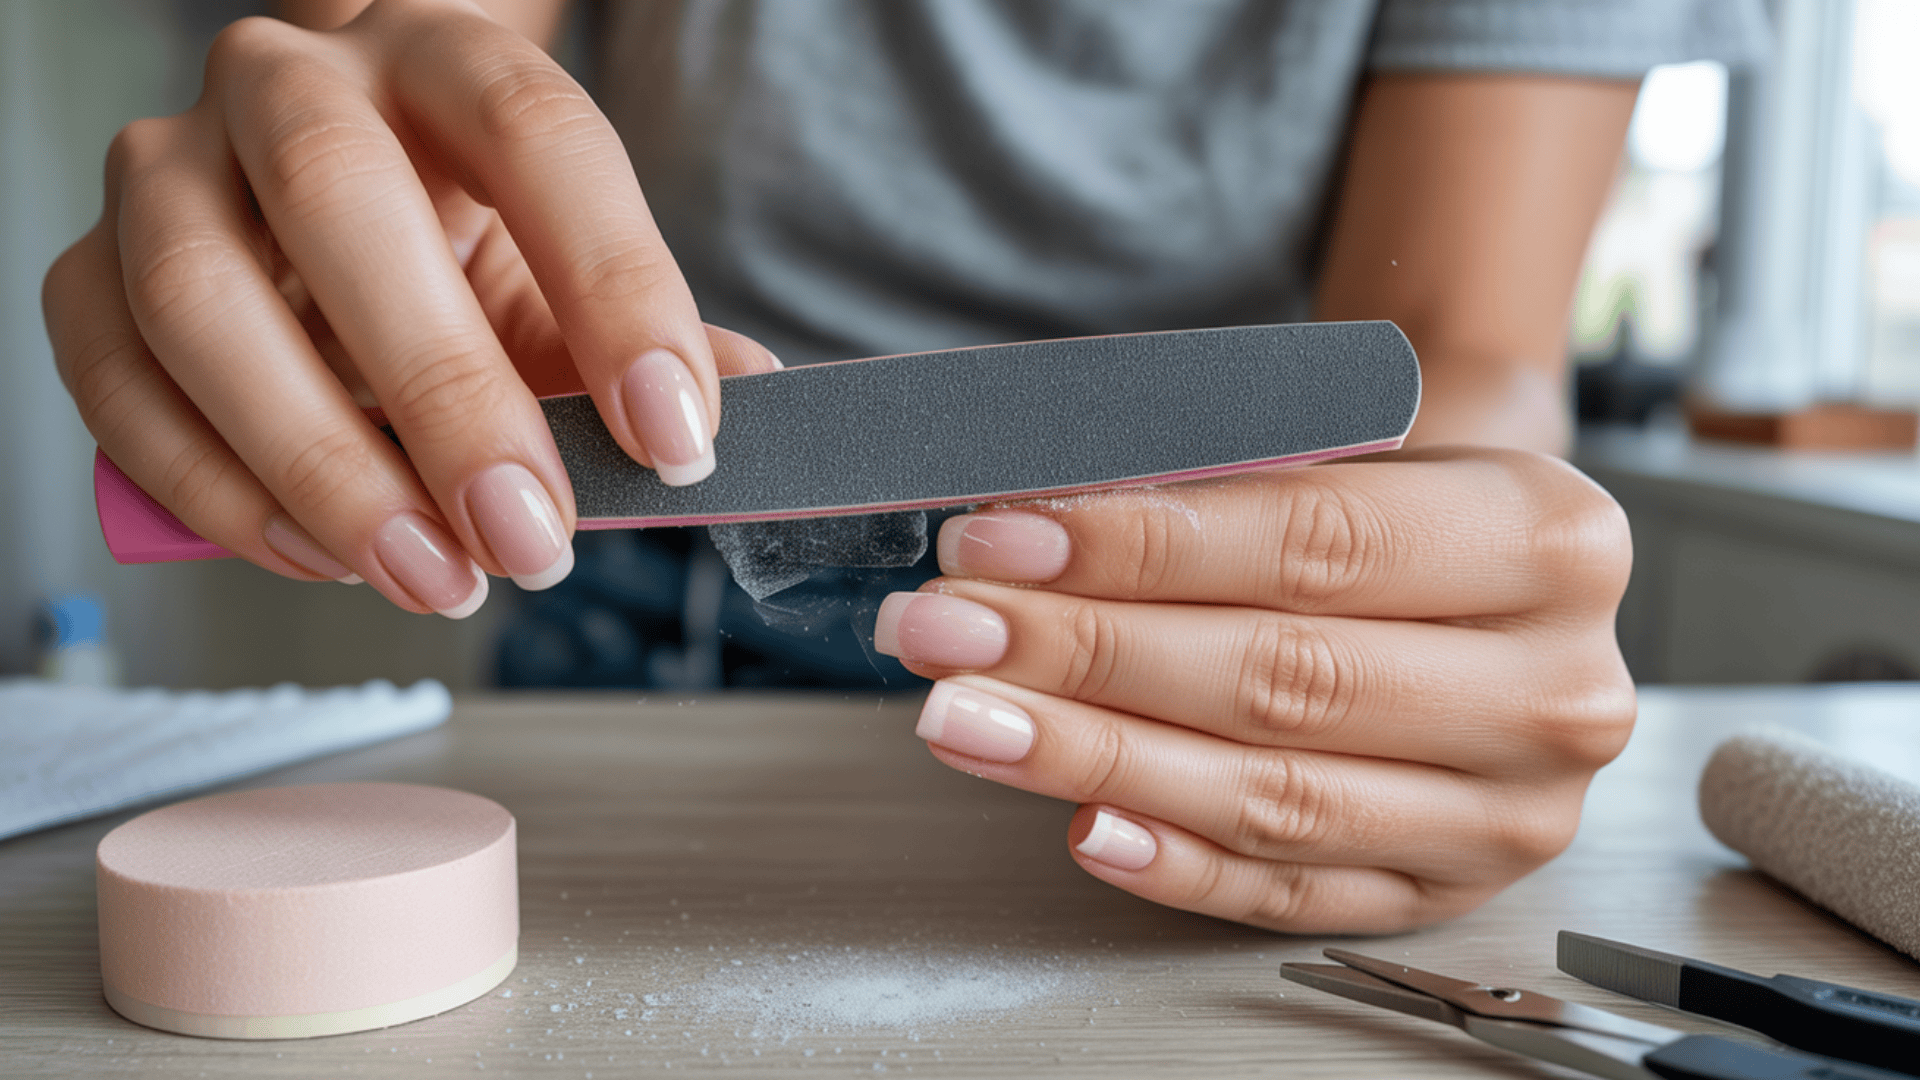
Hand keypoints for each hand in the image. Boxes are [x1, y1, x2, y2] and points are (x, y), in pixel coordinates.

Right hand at [42, 0, 774, 615]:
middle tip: (531, 538)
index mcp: (444, 60)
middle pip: (342, 201)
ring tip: (432, 574)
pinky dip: (215, 489)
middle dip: (445, 393)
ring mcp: (169, 169)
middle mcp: (292, 85)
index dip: (615, 284)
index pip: (536, 131)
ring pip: (198, 294)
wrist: (329, 221)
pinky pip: (115, 379)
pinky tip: (326, 554)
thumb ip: (644, 342)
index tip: (675, 436)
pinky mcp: (89, 270)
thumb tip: (747, 398)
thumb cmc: (464, 247)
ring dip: (320, 462)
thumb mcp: (566, 284)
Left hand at [874, 448, 1633, 932]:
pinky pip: (1293, 895)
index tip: (1000, 540)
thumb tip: (1031, 522)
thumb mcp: (1354, 449)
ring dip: (1096, 758)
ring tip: (969, 717)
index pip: (1316, 545)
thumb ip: (1222, 480)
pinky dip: (1176, 863)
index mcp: (1550, 538)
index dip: (1141, 546)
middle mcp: (1554, 688)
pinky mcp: (1447, 890)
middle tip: (949, 629)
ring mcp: (1507, 812)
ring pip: (1277, 799)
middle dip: (1088, 653)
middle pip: (1286, 678)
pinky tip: (1081, 822)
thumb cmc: (1404, 504)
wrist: (1502, 581)